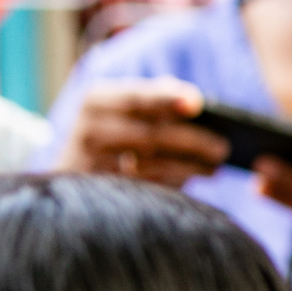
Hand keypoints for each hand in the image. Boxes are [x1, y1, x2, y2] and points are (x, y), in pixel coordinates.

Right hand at [57, 79, 227, 187]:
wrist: (69, 180)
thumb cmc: (109, 136)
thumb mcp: (124, 111)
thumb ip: (154, 99)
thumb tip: (190, 98)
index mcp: (96, 99)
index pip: (136, 97)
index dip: (166, 99)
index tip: (197, 104)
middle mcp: (86, 129)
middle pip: (148, 135)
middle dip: (191, 141)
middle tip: (223, 147)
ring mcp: (88, 164)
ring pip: (148, 165)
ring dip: (187, 166)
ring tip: (215, 166)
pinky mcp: (96, 193)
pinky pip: (142, 188)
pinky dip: (171, 183)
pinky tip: (192, 178)